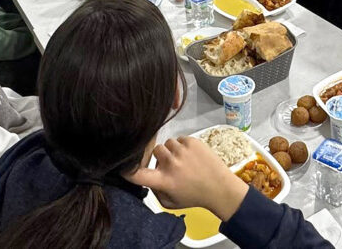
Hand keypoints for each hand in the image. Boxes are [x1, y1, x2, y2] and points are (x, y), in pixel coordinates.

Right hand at [127, 136, 248, 220]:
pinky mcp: (193, 141)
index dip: (126, 169)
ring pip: (167, 143)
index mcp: (164, 181)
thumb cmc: (194, 196)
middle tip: (169, 165)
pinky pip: (179, 139)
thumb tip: (146, 178)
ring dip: (171, 151)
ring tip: (182, 161)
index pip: (137, 174)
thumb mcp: (170, 202)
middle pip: (154, 150)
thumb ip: (155, 191)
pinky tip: (190, 156)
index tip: (121, 166)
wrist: (219, 187)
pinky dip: (182, 146)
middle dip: (159, 157)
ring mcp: (182, 151)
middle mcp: (171, 164)